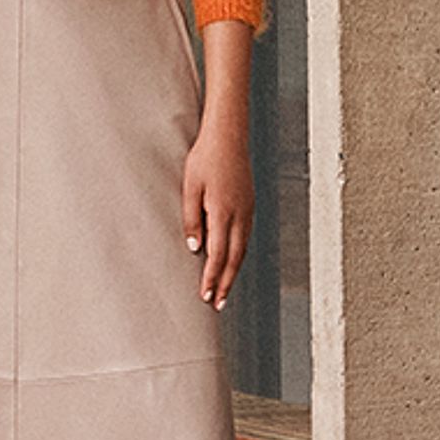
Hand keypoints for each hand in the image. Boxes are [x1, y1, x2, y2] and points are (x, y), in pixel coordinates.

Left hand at [181, 124, 253, 308]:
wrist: (228, 136)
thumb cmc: (205, 159)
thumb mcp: (190, 188)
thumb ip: (192, 219)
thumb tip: (195, 248)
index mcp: (223, 212)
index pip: (217, 255)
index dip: (212, 278)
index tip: (206, 296)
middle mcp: (240, 215)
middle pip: (234, 258)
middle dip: (226, 283)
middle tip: (218, 304)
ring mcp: (248, 210)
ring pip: (242, 249)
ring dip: (233, 271)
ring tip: (224, 289)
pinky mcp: (249, 205)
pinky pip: (245, 237)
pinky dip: (238, 254)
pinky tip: (232, 260)